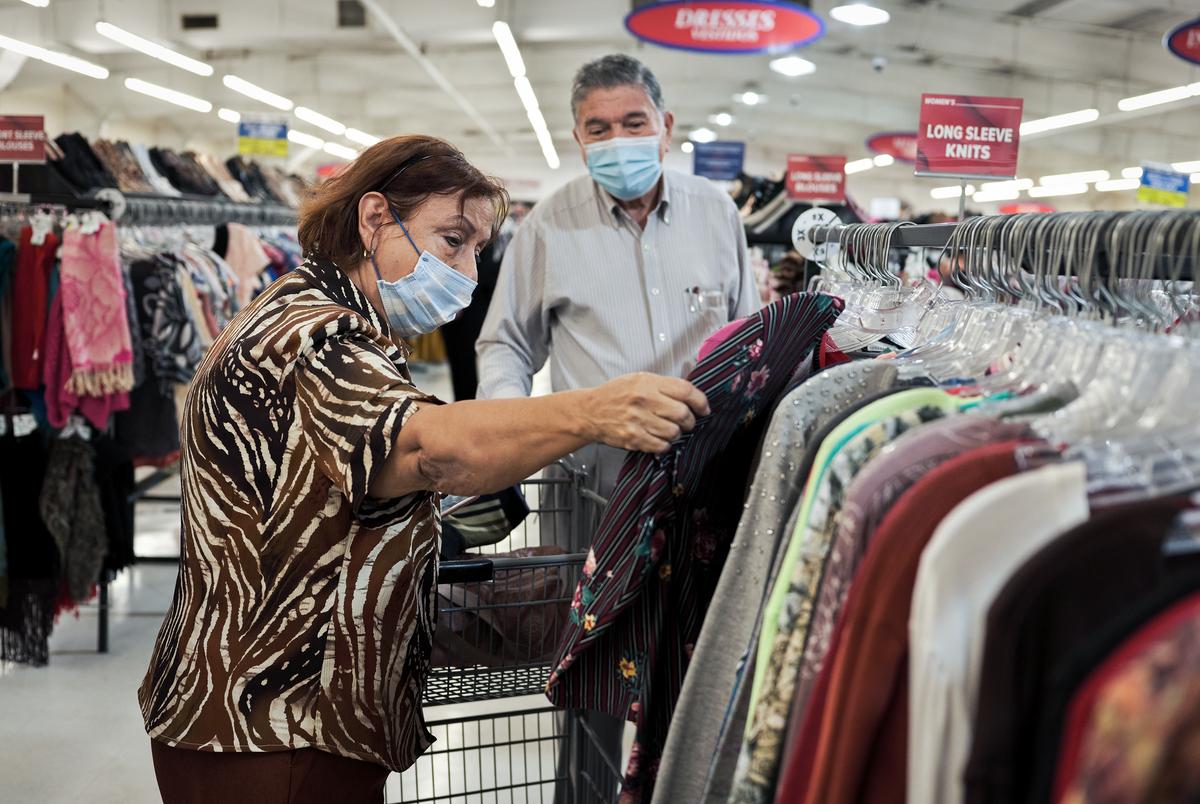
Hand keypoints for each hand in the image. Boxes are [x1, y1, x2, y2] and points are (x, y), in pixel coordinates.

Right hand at [582, 373, 710, 453]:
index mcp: (647, 383)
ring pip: (674, 432)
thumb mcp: (638, 379)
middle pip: (682, 413)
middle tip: (686, 422)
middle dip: (690, 421)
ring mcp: (637, 420)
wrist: (589, 411)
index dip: (700, 401)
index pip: (685, 390)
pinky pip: (661, 445)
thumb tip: (690, 396)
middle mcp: (643, 400)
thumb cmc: (615, 395)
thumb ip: (663, 386)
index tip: (703, 408)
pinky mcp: (632, 438)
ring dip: (676, 433)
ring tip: (668, 430)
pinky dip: (664, 444)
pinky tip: (659, 439)